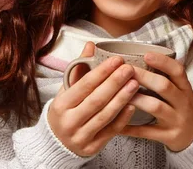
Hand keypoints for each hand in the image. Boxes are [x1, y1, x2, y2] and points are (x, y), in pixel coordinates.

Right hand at [47, 42, 139, 156]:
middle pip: (96, 100)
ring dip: (122, 98)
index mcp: (61, 105)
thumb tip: (91, 45)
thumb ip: (80, 68)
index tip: (117, 60)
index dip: (101, 72)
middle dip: (114, 83)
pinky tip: (133, 105)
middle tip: (129, 69)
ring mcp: (80, 137)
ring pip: (105, 116)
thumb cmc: (66, 111)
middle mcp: (69, 122)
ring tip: (135, 83)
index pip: (83, 85)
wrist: (57, 143)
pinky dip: (123, 118)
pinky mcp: (92, 148)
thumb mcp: (67, 90)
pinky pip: (111, 131)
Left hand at [119, 53, 192, 151]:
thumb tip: (144, 57)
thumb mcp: (182, 90)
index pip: (178, 71)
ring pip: (156, 107)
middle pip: (164, 86)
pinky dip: (130, 128)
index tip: (146, 54)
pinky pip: (146, 132)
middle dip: (144, 77)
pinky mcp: (168, 136)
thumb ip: (168, 77)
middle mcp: (182, 102)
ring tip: (120, 93)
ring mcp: (176, 120)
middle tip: (126, 70)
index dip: (163, 62)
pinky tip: (116, 124)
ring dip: (137, 99)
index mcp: (185, 88)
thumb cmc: (182, 107)